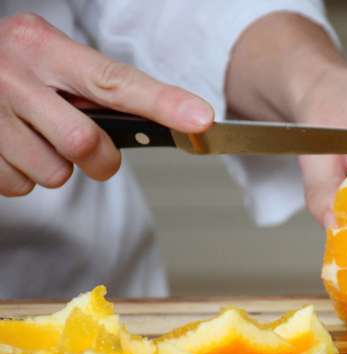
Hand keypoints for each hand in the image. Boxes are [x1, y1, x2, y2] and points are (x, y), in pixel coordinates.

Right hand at [0, 13, 213, 196]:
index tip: (201, 121)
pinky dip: (25, 175)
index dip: (163, 104)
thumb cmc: (16, 67)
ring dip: (56, 167)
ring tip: (37, 138)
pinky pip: (20, 186)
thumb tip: (168, 118)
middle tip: (94, 150)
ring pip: (53, 173)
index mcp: (43, 47)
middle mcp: (14, 76)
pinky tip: (14, 149)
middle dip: (100, 159)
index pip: (115, 81)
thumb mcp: (52, 58)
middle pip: (85, 142)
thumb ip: (98, 86)